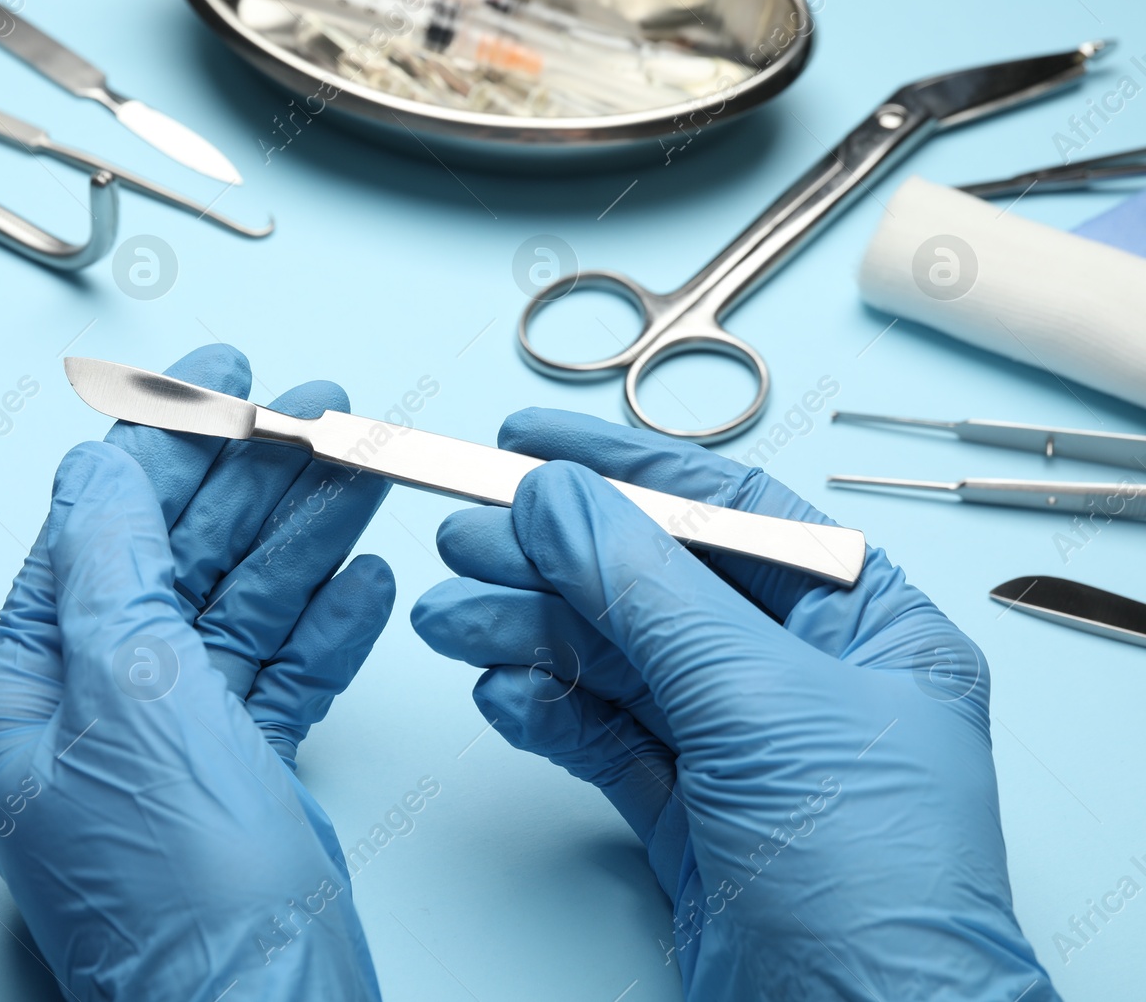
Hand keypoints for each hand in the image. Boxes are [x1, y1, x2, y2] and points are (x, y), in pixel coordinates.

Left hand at [0, 345, 393, 1000]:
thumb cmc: (183, 896)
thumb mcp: (137, 698)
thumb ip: (116, 570)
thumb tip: (98, 470)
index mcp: (31, 699)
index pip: (95, 538)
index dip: (161, 449)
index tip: (215, 384)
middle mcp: (94, 722)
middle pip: (178, 566)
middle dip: (250, 485)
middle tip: (313, 417)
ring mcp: (172, 754)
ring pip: (241, 614)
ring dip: (302, 541)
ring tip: (357, 471)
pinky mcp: (241, 785)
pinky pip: (281, 681)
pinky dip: (324, 632)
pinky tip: (361, 585)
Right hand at [412, 409, 1054, 1000]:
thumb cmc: (875, 886)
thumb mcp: (757, 700)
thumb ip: (646, 588)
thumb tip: (562, 497)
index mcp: (867, 628)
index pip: (730, 514)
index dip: (624, 470)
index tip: (533, 444)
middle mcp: (806, 682)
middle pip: (655, 588)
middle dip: (555, 562)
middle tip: (470, 538)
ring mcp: (744, 752)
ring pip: (617, 664)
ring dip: (531, 636)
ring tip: (454, 620)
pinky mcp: (691, 817)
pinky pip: (604, 738)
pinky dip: (548, 712)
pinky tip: (505, 695)